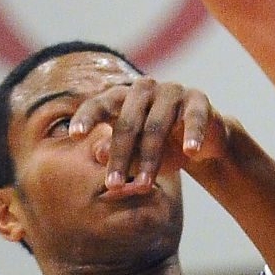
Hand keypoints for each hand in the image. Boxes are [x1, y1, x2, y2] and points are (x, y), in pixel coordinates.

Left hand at [67, 77, 234, 193]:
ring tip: (144, 186)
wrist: (200, 144)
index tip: (74, 135)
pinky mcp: (198, 100)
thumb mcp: (134, 154)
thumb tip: (99, 152)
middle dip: (120, 157)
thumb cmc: (158, 147)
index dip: (87, 118)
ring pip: (157, 126)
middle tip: (112, 186)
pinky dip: (193, 135)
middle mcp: (144, 88)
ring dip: (150, 159)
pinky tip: (190, 152)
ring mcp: (172, 91)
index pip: (99, 104)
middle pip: (128, 123)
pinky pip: (194, 118)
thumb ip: (117, 152)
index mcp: (122, 97)